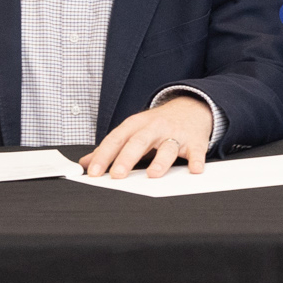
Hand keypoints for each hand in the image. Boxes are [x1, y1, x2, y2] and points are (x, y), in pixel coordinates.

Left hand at [84, 95, 212, 178]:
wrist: (191, 107)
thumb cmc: (158, 125)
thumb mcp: (133, 130)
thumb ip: (111, 148)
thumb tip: (86, 163)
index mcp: (136, 125)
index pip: (116, 139)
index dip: (103, 156)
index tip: (93, 172)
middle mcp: (154, 128)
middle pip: (139, 142)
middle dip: (127, 158)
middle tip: (118, 175)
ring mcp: (175, 134)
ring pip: (167, 147)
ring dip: (160, 161)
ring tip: (153, 175)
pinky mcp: (195, 141)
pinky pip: (196, 151)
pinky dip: (196, 160)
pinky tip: (194, 169)